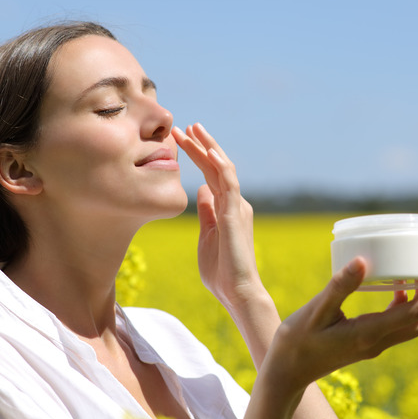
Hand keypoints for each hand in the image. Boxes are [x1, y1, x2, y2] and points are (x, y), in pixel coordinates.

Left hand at [171, 123, 262, 309]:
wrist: (237, 292)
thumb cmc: (221, 271)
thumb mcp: (207, 235)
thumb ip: (206, 212)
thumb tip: (200, 190)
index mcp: (226, 208)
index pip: (210, 175)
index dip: (196, 155)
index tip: (180, 140)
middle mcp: (235, 203)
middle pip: (216, 166)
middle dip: (200, 145)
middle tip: (183, 126)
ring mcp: (238, 206)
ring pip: (224, 168)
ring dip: (208, 147)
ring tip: (193, 129)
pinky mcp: (237, 214)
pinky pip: (230, 183)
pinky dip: (220, 165)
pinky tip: (209, 151)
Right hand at [263, 258, 417, 394]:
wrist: (288, 372)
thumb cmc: (297, 341)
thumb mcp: (316, 310)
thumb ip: (340, 286)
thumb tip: (364, 260)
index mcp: (368, 333)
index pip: (414, 311)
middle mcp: (377, 343)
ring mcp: (374, 346)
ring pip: (413, 326)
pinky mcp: (367, 345)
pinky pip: (398, 327)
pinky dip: (408, 308)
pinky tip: (398, 290)